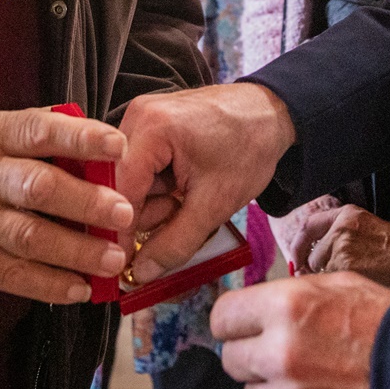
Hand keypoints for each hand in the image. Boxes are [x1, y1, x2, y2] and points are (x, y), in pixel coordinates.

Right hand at [0, 106, 133, 304]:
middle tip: (124, 213)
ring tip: (112, 258)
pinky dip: (50, 284)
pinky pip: (13, 274)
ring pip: (29, 236)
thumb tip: (108, 151)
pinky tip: (81, 288)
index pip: (41, 132)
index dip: (81, 139)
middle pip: (38, 187)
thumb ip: (50, 136)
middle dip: (85, 202)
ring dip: (76, 250)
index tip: (119, 147)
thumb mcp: (4, 130)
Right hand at [117, 82, 295, 283]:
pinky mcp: (151, 128)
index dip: (121, 231)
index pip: (118, 190)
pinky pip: (143, 171)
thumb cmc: (249, 148)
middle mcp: (138, 118)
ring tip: (188, 198)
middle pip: (121, 185)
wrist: (271, 115)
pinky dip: (160, 189)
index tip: (125, 263)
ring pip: (133, 182)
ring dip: (157, 203)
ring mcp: (143, 121)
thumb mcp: (214, 204)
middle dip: (148, 213)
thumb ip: (175, 243)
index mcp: (151, 128)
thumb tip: (141, 273)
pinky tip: (184, 189)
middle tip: (178, 215)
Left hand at [213, 273, 389, 388]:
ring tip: (320, 384)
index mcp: (287, 308)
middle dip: (254, 358)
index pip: (222, 317)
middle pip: (232, 360)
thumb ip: (291, 297)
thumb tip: (258, 309)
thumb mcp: (342, 287)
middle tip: (287, 357)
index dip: (234, 323)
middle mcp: (281, 355)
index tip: (242, 328)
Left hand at [293, 204, 389, 291]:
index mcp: (346, 214)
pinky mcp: (347, 268)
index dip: (298, 245)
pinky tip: (355, 289)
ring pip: (320, 272)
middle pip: (312, 255)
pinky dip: (337, 289)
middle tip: (333, 279)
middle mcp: (341, 228)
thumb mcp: (365, 227)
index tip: (296, 258)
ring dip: (329, 281)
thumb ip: (337, 233)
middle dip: (317, 270)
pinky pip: (329, 283)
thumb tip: (306, 257)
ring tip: (352, 282)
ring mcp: (343, 248)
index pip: (308, 225)